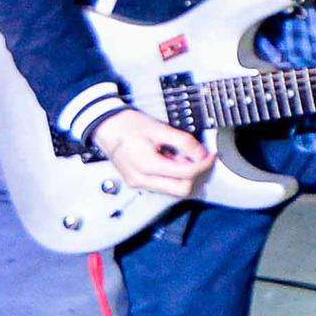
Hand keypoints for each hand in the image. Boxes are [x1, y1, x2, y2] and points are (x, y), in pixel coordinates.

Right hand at [93, 107, 215, 199]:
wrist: (105, 127)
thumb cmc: (128, 125)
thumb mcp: (159, 129)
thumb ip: (182, 141)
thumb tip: (201, 153)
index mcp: (147, 166)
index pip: (186, 174)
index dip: (203, 164)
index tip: (210, 155)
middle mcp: (142, 180)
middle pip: (180, 189)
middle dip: (193, 173)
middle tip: (194, 156)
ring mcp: (138, 183)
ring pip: (171, 189)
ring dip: (181, 175)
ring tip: (176, 155)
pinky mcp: (136, 182)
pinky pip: (161, 185)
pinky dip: (170, 175)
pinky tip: (167, 160)